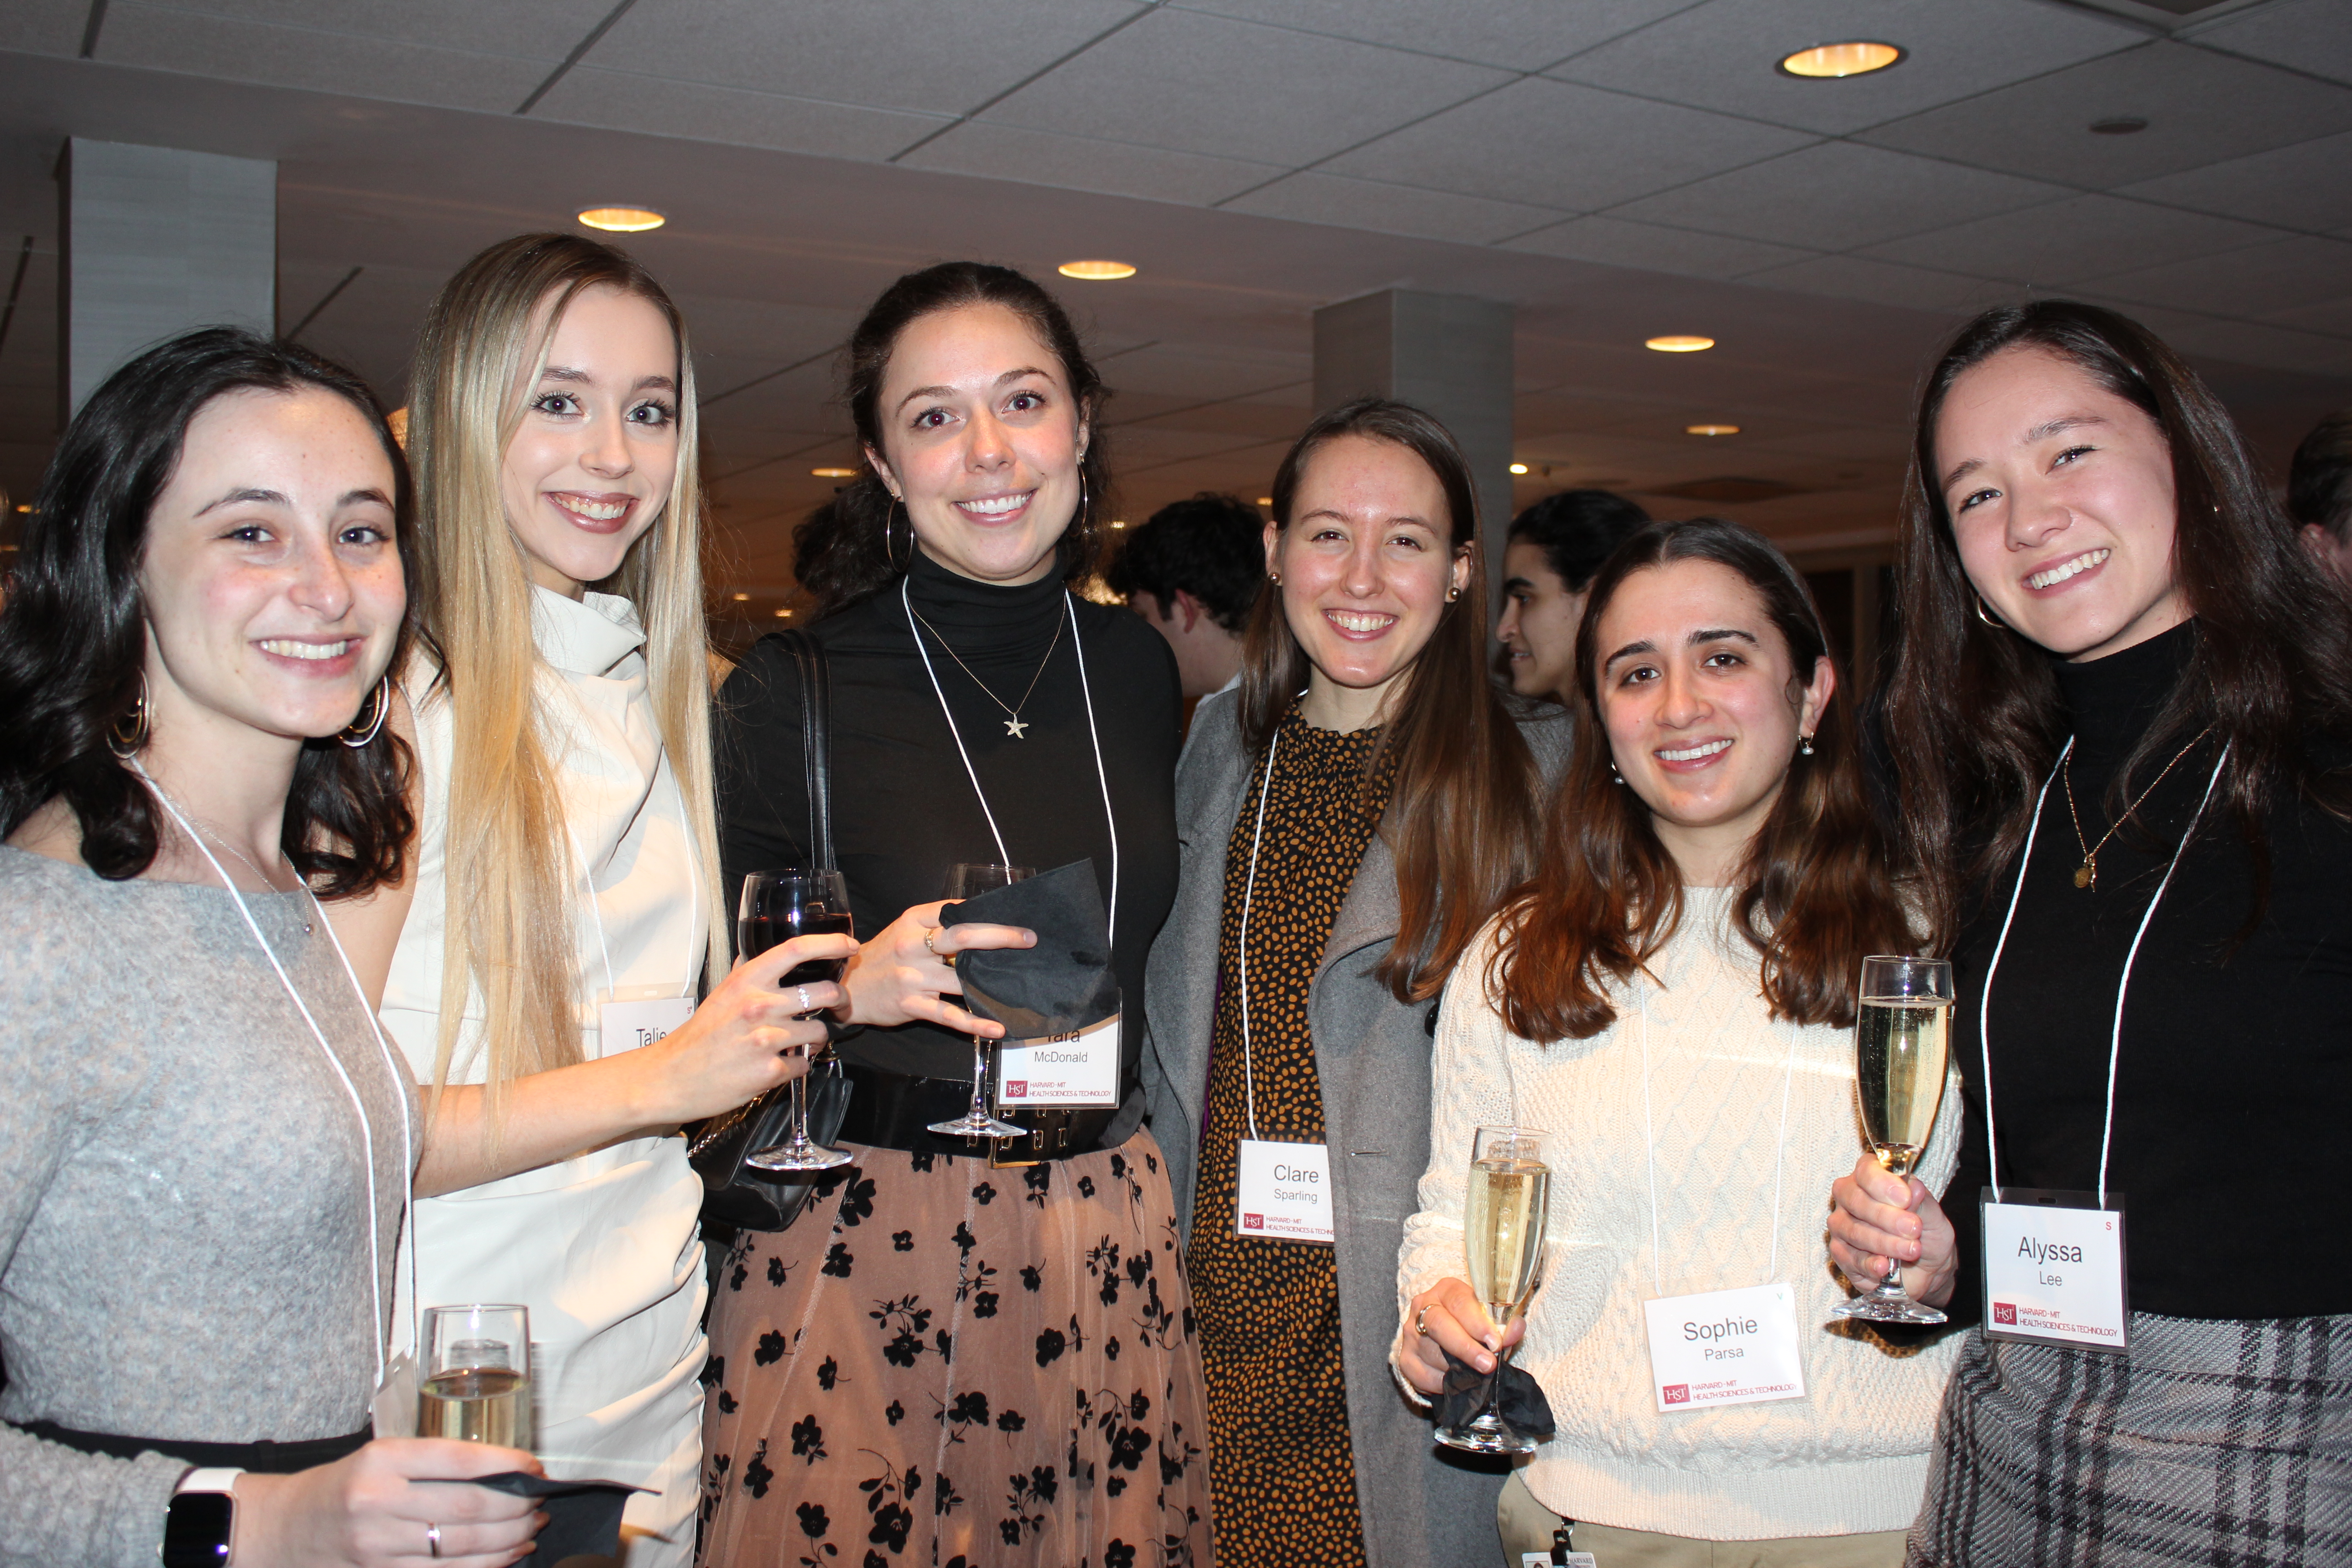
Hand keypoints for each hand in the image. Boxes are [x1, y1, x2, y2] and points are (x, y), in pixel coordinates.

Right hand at [230, 1438, 542, 1566]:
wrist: (283, 1528)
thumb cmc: (343, 1485)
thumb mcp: (382, 1457)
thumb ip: (435, 1461)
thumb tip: (504, 1469)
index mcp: (383, 1459)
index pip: (460, 1459)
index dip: (507, 1464)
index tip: (534, 1467)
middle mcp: (378, 1501)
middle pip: (469, 1506)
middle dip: (517, 1507)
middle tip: (539, 1502)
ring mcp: (377, 1545)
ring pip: (463, 1547)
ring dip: (509, 1539)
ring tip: (531, 1529)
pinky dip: (485, 1567)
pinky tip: (506, 1556)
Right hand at [632, 933, 855, 1124]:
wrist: (671, 1077)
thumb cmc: (698, 1037)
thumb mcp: (721, 994)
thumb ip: (745, 974)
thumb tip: (758, 955)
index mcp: (747, 981)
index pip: (797, 949)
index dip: (831, 943)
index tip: (849, 945)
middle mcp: (759, 1005)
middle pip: (826, 991)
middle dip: (839, 998)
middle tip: (837, 1005)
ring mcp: (766, 1039)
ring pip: (820, 1031)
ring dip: (815, 1039)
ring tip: (798, 1043)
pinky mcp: (769, 1071)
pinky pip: (804, 1064)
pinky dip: (798, 1066)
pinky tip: (781, 1065)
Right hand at [839, 900, 1034, 1037]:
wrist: (848, 986)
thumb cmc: (885, 955)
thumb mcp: (904, 928)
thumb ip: (935, 921)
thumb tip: (978, 917)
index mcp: (913, 922)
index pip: (954, 910)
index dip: (985, 912)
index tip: (1014, 916)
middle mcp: (913, 946)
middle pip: (962, 937)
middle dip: (999, 937)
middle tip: (1028, 939)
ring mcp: (913, 977)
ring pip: (960, 978)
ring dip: (992, 983)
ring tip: (1021, 986)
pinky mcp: (912, 1004)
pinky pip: (949, 1015)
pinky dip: (975, 1023)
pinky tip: (996, 1027)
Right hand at [1397, 1277, 1523, 1397]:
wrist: (1446, 1334)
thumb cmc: (1473, 1324)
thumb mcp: (1491, 1319)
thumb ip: (1504, 1324)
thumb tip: (1516, 1328)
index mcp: (1446, 1290)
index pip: (1459, 1302)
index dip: (1478, 1323)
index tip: (1495, 1342)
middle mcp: (1423, 1307)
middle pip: (1439, 1324)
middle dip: (1465, 1347)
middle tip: (1488, 1364)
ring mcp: (1411, 1333)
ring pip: (1430, 1352)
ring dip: (1456, 1369)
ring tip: (1476, 1376)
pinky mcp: (1405, 1358)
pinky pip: (1421, 1375)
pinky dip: (1441, 1383)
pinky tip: (1455, 1383)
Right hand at [1828, 1154, 1957, 1307]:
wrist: (1927, 1269)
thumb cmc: (1926, 1234)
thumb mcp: (1933, 1216)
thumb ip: (1921, 1201)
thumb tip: (1913, 1187)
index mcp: (1872, 1178)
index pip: (1866, 1170)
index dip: (1883, 1183)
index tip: (1905, 1198)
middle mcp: (1850, 1197)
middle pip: (1855, 1200)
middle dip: (1886, 1216)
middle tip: (1913, 1228)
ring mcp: (1842, 1225)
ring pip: (1853, 1230)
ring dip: (1884, 1242)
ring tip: (1911, 1250)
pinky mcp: (1841, 1253)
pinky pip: (1849, 1258)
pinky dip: (1869, 1263)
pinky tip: (1885, 1267)